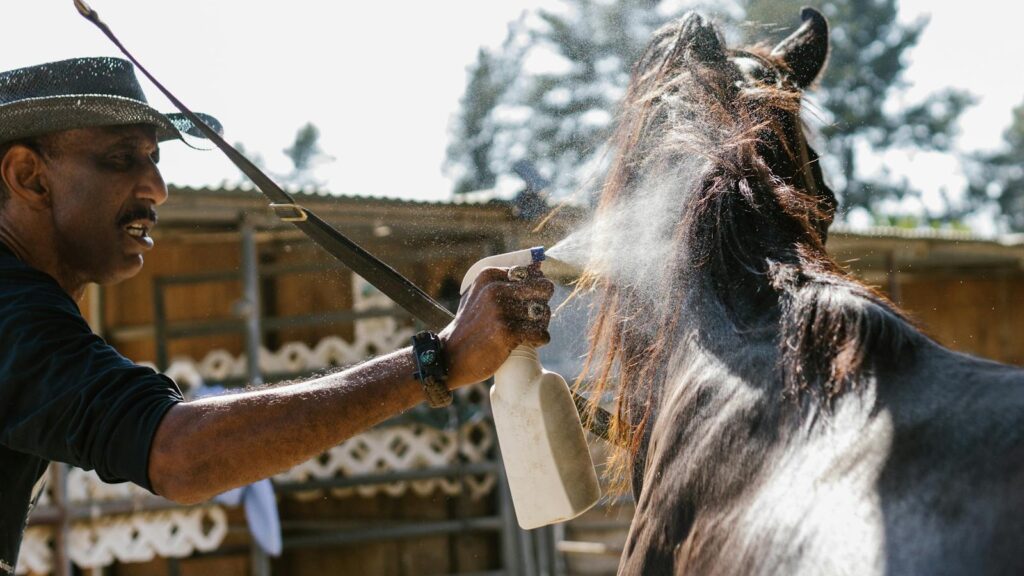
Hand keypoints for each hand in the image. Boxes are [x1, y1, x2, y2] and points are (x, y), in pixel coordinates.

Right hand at [439, 264, 554, 388]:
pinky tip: (527, 342)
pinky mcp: (505, 332)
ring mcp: (499, 310)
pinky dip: (538, 339)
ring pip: (544, 313)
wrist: (450, 356)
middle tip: (530, 319)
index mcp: (489, 275)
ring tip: (525, 333)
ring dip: (540, 325)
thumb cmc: (472, 327)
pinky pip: (541, 333)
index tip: (524, 304)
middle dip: (541, 304)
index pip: (533, 274)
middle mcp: (494, 288)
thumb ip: (505, 281)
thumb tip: (539, 267)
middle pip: (543, 289)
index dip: (535, 291)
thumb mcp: (481, 295)